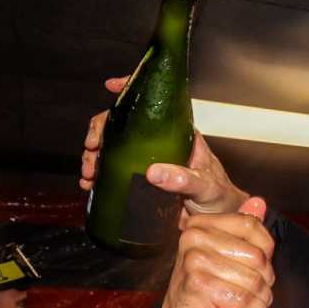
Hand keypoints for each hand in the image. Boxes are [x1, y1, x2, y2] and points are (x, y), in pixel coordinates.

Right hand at [81, 76, 248, 224]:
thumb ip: (185, 179)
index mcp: (180, 135)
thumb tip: (153, 172)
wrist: (216, 221)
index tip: (112, 86)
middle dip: (100, 132)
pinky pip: (113, 173)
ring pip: (113, 148)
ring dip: (94, 156)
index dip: (132, 89)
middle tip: (91, 149)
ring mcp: (147, 161)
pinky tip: (89, 184)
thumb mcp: (206, 186)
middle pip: (124, 125)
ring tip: (89, 174)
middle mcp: (160, 143)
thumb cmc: (219, 198)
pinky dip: (97, 175)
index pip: (155, 103)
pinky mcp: (138, 181)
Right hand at [159, 197, 274, 307]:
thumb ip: (244, 228)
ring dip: (261, 297)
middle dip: (265, 278)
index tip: (262, 265)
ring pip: (252, 279)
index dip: (266, 249)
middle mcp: (194, 237)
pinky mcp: (197, 285)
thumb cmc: (207, 281)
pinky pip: (241, 297)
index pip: (252, 225)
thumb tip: (259, 202)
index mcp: (202, 223)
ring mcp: (194, 261)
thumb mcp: (227, 251)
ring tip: (257, 303)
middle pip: (256, 255)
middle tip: (261, 290)